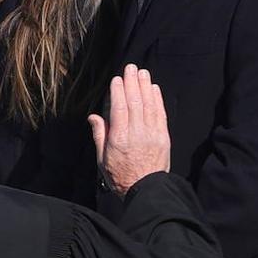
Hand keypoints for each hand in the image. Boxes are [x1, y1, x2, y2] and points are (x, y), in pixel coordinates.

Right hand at [88, 64, 170, 196]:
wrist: (145, 190)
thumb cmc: (119, 175)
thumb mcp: (102, 158)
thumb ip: (100, 134)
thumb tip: (94, 116)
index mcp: (118, 139)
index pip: (119, 109)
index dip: (118, 91)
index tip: (117, 78)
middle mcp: (136, 134)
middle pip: (135, 102)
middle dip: (132, 83)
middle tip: (131, 67)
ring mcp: (152, 135)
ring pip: (148, 105)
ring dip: (145, 87)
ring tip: (142, 72)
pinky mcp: (163, 137)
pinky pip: (160, 114)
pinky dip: (157, 99)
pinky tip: (154, 88)